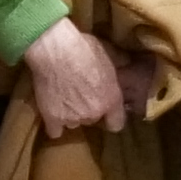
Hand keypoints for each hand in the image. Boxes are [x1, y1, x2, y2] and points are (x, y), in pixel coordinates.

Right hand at [18, 15, 130, 136]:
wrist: (54, 49)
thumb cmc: (83, 47)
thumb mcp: (109, 53)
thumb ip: (121, 63)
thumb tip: (128, 63)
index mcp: (111, 100)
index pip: (116, 124)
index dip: (111, 118)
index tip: (106, 111)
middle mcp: (93, 113)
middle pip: (92, 119)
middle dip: (88, 109)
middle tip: (80, 93)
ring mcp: (72, 118)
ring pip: (74, 123)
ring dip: (71, 114)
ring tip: (64, 97)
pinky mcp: (52, 118)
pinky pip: (55, 131)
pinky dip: (54, 124)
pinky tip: (53, 112)